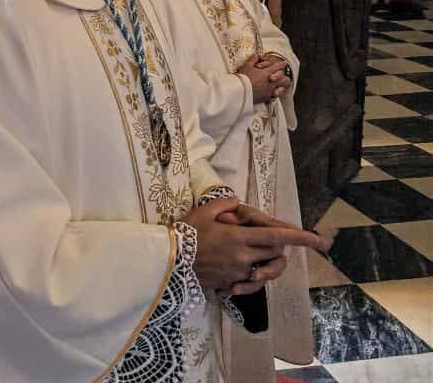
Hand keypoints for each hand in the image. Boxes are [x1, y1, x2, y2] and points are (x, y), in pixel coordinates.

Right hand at [180, 198, 328, 294]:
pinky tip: (242, 271)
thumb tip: (238, 202)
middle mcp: (243, 257)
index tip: (320, 240)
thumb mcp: (203, 212)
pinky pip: (250, 282)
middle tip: (273, 238)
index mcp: (239, 237)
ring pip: (265, 268)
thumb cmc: (184, 233)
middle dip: (280, 246)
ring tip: (256, 254)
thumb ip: (225, 205)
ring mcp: (238, 274)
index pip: (278, 237)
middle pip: (276, 253)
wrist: (167, 260)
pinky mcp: (229, 285)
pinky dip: (251, 275)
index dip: (302, 238)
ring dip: (267, 260)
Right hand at [237, 54, 290, 103]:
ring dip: (281, 87)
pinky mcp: (265, 98)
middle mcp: (270, 83)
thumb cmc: (242, 78)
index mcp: (267, 73)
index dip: (282, 64)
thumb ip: (253, 60)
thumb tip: (257, 55)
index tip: (284, 63)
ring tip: (278, 86)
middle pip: (284, 79)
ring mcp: (269, 91)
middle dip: (284, 76)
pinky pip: (274, 98)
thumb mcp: (246, 66)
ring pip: (281, 89)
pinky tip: (271, 94)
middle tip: (282, 75)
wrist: (238, 91)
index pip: (279, 67)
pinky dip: (273, 95)